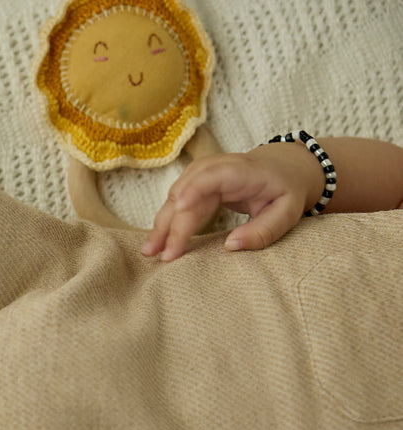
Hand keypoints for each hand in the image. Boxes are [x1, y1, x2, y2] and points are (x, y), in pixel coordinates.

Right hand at [141, 143, 323, 260]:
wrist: (284, 167)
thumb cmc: (287, 190)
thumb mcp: (288, 213)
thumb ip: (264, 230)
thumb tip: (230, 246)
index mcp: (243, 171)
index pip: (213, 175)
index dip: (194, 190)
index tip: (178, 209)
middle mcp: (217, 168)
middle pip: (187, 192)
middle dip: (172, 223)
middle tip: (163, 254)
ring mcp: (203, 173)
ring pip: (175, 197)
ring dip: (161, 224)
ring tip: (149, 251)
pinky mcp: (196, 182)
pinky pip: (176, 200)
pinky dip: (166, 220)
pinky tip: (157, 239)